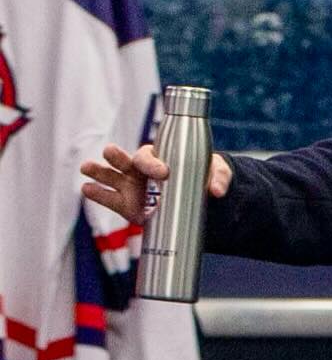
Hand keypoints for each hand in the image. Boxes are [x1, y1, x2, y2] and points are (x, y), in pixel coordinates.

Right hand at [80, 142, 231, 224]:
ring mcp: (132, 188)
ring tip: (86, 167)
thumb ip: (219, 177)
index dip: (154, 164)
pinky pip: (110, 199)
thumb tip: (216, 190)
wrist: (199, 202)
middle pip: (125, 160)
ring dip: (98, 171)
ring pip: (111, 176)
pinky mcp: (128, 207)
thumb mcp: (216, 172)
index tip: (164, 173)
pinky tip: (86, 189)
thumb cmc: (203, 177)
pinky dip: (98, 194)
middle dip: (117, 156)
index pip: (150, 157)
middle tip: (111, 152)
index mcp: (159, 157)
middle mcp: (141, 170)